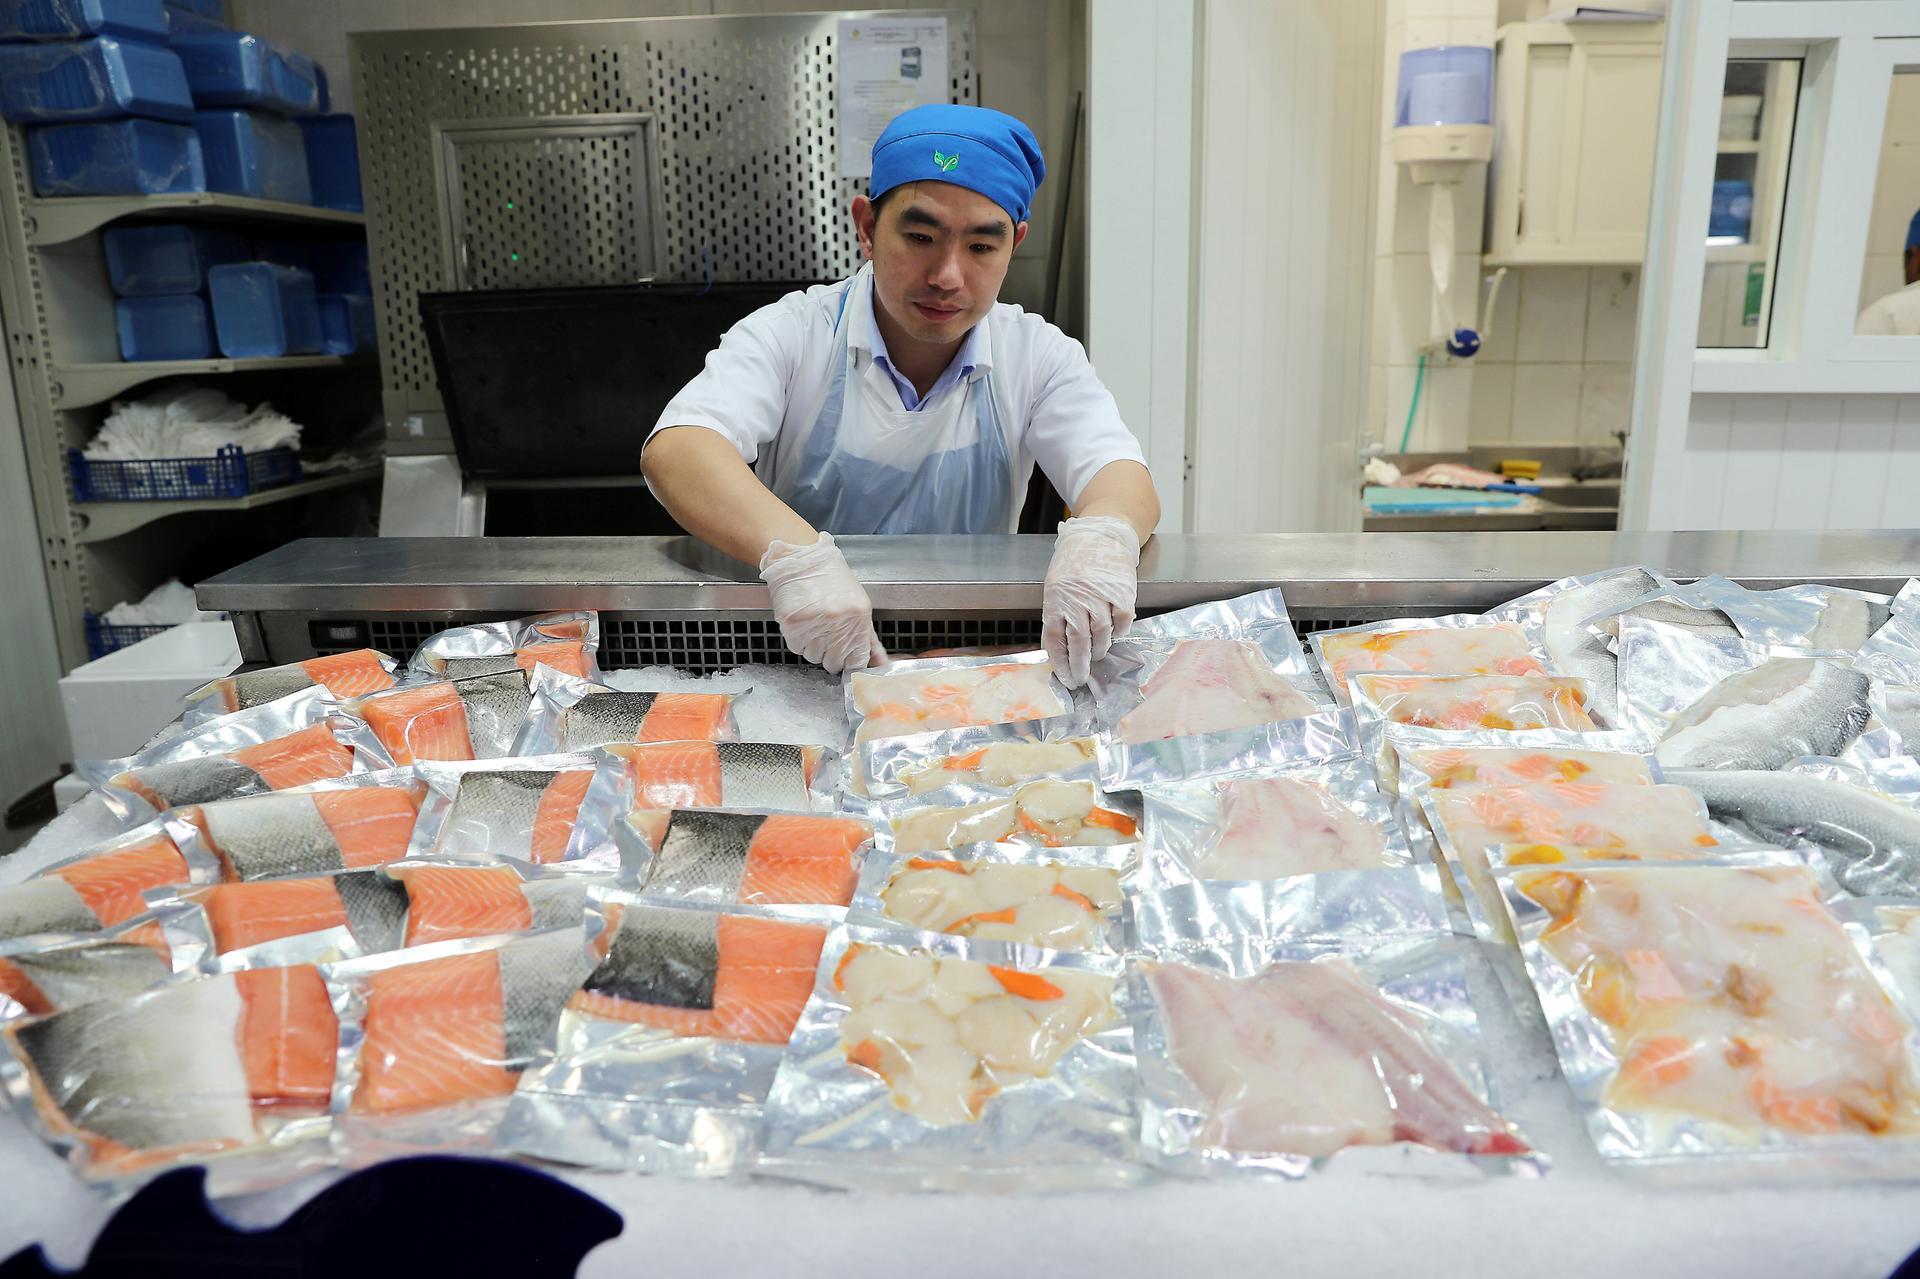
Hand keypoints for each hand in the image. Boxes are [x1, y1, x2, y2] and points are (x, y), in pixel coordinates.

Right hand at [760, 532, 887, 674]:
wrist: (800, 559)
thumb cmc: (830, 578)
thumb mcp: (857, 603)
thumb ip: (866, 636)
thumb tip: (878, 662)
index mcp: (858, 617)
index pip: (857, 660)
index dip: (850, 661)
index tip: (846, 659)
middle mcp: (837, 623)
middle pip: (834, 663)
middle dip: (831, 653)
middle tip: (827, 633)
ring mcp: (813, 625)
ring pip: (814, 657)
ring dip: (813, 646)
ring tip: (814, 623)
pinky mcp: (792, 626)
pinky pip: (797, 648)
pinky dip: (799, 640)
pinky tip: (803, 622)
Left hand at [1042, 515, 1140, 687]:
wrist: (1100, 535)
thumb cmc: (1074, 561)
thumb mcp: (1055, 586)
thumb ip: (1057, 614)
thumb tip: (1059, 648)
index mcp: (1056, 599)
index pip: (1055, 639)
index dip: (1060, 663)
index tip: (1065, 677)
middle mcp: (1077, 600)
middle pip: (1078, 643)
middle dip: (1079, 666)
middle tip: (1081, 679)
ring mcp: (1100, 597)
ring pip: (1101, 636)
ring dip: (1099, 650)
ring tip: (1097, 655)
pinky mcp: (1122, 594)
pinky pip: (1121, 623)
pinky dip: (1118, 633)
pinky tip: (1114, 634)